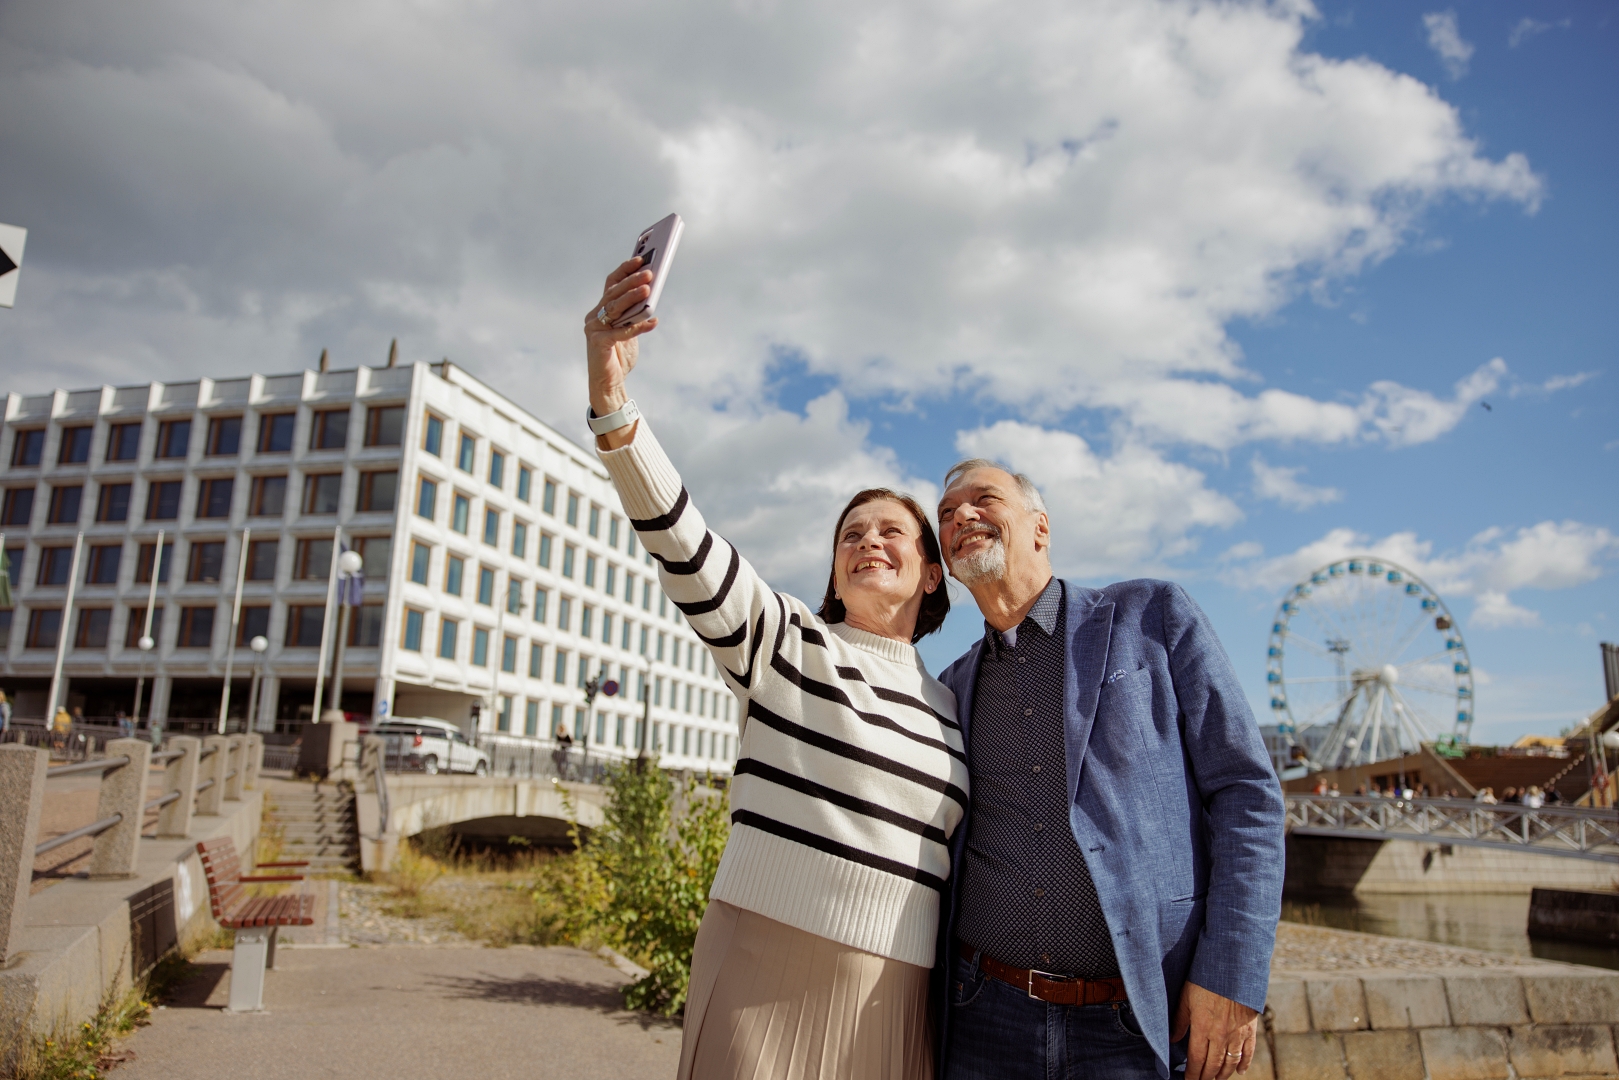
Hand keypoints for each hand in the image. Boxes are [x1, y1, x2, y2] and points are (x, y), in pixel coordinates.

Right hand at [584, 256, 658, 435]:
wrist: (608, 383)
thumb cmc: (619, 355)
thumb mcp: (629, 329)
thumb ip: (634, 313)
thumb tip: (650, 293)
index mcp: (600, 310)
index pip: (611, 284)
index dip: (625, 270)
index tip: (641, 259)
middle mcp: (594, 316)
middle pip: (614, 294)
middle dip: (632, 282)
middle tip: (649, 273)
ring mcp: (593, 329)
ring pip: (615, 309)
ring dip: (633, 298)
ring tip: (649, 290)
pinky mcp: (598, 343)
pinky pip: (621, 332)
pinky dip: (638, 326)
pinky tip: (654, 321)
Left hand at [1172, 981, 1258, 1079]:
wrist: (1233, 969)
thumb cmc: (1205, 980)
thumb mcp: (1186, 998)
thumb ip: (1180, 1020)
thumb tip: (1172, 1039)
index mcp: (1202, 1027)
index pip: (1196, 1059)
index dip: (1192, 1074)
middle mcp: (1219, 1035)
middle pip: (1213, 1064)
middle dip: (1206, 1077)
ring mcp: (1236, 1033)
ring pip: (1230, 1062)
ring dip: (1223, 1074)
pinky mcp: (1249, 1029)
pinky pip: (1248, 1052)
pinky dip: (1244, 1064)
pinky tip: (1240, 1071)